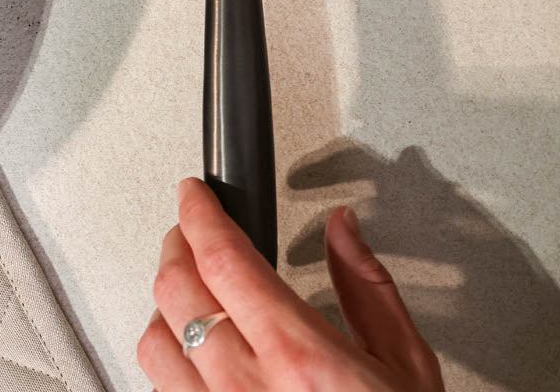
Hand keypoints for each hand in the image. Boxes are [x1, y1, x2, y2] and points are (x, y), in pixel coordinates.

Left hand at [138, 177, 444, 390]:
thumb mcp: (406, 365)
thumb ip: (368, 287)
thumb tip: (344, 229)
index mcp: (298, 358)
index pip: (222, 260)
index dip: (199, 214)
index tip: (194, 194)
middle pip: (175, 294)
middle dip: (175, 245)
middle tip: (189, 229)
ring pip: (153, 347)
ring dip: (164, 305)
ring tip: (186, 290)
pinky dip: (169, 363)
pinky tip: (191, 355)